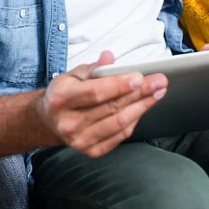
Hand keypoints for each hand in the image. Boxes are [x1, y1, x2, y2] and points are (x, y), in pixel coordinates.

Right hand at [35, 50, 167, 157]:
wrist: (48, 120)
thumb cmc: (65, 93)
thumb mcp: (73, 74)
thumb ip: (94, 67)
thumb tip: (109, 57)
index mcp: (61, 99)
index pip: (96, 93)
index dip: (120, 85)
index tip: (140, 77)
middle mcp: (69, 123)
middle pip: (112, 108)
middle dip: (140, 93)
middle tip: (160, 81)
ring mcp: (80, 140)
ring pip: (119, 123)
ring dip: (142, 107)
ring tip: (158, 93)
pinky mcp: (91, 151)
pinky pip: (120, 135)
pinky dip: (134, 120)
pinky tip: (143, 107)